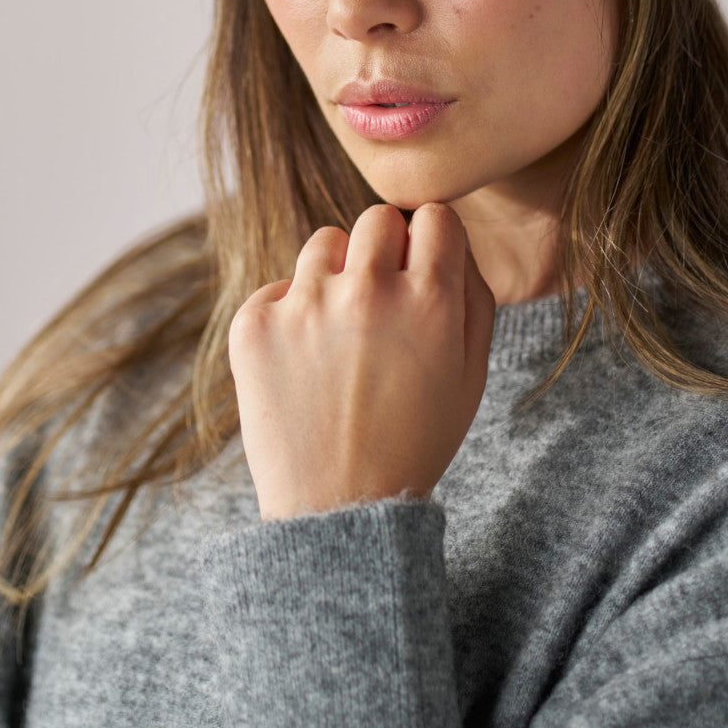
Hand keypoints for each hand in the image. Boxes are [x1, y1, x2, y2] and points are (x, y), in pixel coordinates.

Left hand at [228, 201, 495, 520]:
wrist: (340, 511)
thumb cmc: (415, 440)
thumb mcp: (472, 373)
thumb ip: (473, 294)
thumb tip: (449, 239)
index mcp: (431, 300)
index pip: (434, 216)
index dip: (431, 242)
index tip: (422, 270)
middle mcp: (368, 291)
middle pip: (376, 219)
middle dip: (384, 251)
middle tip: (381, 303)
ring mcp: (305, 305)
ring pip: (324, 243)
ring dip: (336, 276)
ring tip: (341, 336)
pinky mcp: (255, 325)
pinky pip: (278, 287)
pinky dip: (290, 317)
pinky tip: (304, 364)